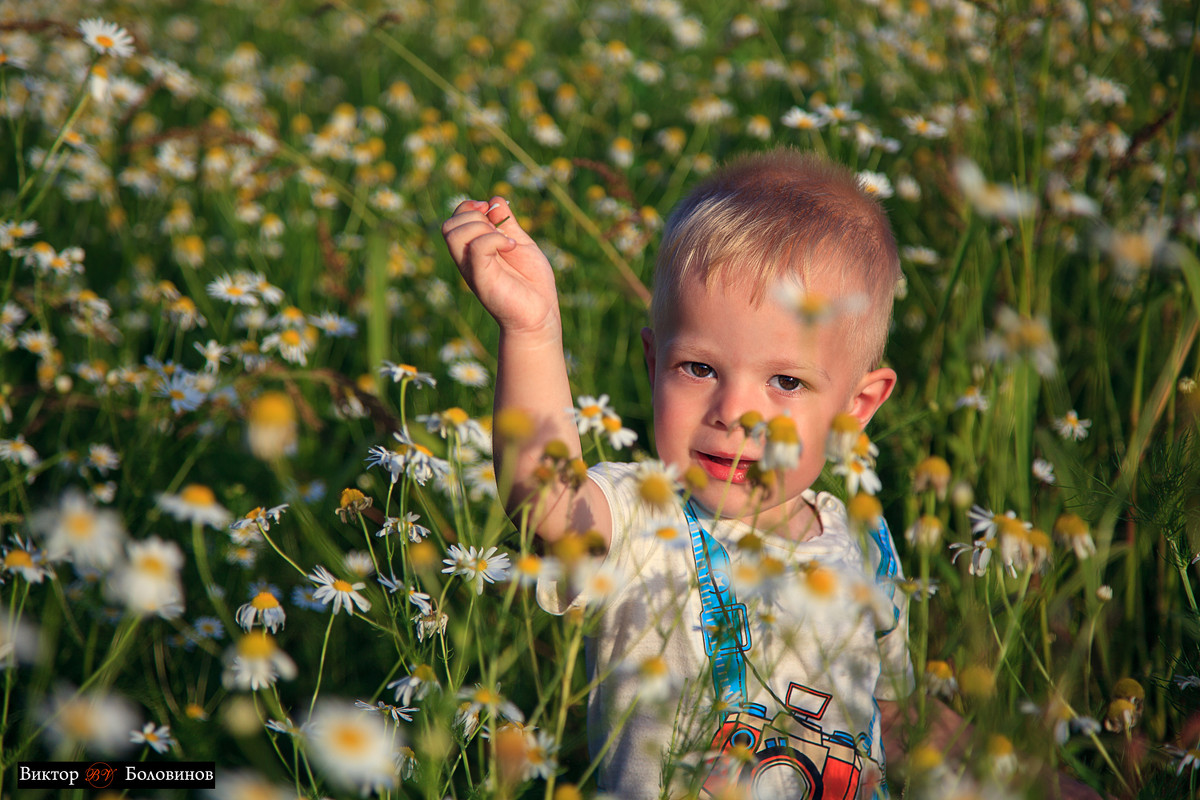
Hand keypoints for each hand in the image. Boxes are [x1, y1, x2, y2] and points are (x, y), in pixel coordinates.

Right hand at [442, 197, 560, 336]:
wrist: (540, 314)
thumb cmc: (531, 283)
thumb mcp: (520, 243)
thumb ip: (506, 223)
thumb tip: (494, 199)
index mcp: (473, 249)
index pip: (455, 220)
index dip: (469, 207)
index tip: (490, 210)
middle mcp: (467, 259)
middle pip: (449, 225)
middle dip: (472, 215)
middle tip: (497, 228)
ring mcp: (472, 269)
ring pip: (454, 234)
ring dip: (481, 227)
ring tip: (505, 240)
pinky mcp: (482, 279)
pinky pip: (477, 248)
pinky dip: (495, 238)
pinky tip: (512, 247)